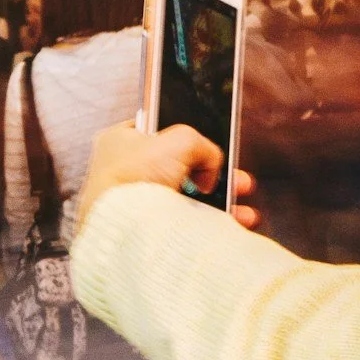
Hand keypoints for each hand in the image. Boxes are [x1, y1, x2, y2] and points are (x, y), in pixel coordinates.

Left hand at [76, 122, 260, 233]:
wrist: (121, 224)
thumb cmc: (133, 178)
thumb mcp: (180, 139)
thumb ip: (201, 143)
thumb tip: (211, 161)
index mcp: (120, 141)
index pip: (159, 133)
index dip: (186, 139)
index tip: (208, 147)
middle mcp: (125, 170)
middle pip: (180, 167)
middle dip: (213, 174)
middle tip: (233, 178)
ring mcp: (136, 200)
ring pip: (186, 198)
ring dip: (217, 201)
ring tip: (239, 205)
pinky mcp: (145, 226)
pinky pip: (185, 221)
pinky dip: (209, 222)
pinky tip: (228, 222)